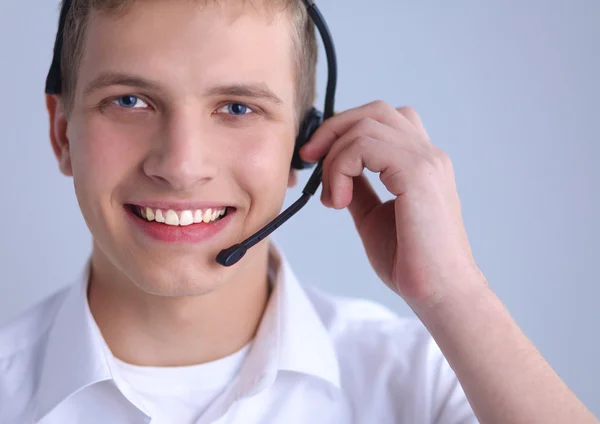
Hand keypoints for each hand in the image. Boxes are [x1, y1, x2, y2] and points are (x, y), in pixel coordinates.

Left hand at [300, 101, 484, 304]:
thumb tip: (336, 174)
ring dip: (334, 158)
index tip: (315, 158)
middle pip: (373, 111)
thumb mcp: (372, 216)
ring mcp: (426, 160)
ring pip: (365, 125)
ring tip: (332, 198)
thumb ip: (358, 188)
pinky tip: (339, 201)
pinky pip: (365, 146)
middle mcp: (427, 153)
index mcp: (420, 162)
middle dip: (332, 130)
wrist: (439, 293)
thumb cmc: (410, 261)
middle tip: (309, 159)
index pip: (381, 119)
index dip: (344, 129)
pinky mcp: (418, 173)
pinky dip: (341, 168)